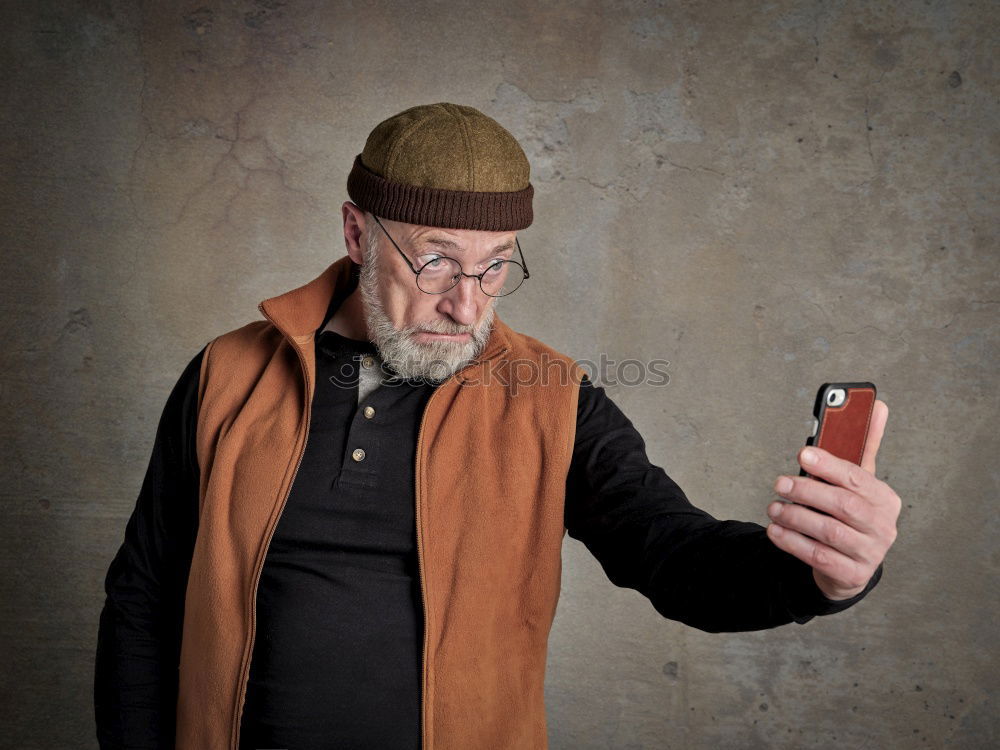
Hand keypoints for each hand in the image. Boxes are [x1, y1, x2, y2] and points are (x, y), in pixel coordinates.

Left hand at [765, 400, 899, 599]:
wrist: (849, 564)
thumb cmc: (850, 515)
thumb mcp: (858, 482)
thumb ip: (862, 446)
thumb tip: (877, 405)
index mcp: (885, 499)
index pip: (858, 477)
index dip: (829, 465)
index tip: (802, 454)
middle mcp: (884, 526)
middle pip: (844, 506)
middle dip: (807, 491)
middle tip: (779, 482)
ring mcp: (870, 554)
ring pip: (830, 532)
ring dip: (796, 517)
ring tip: (773, 507)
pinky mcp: (852, 575)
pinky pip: (819, 557)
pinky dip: (793, 542)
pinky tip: (774, 530)